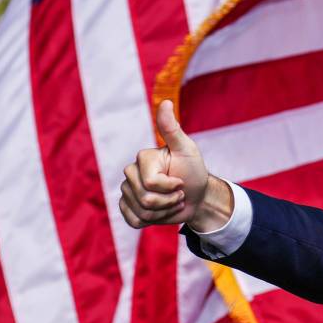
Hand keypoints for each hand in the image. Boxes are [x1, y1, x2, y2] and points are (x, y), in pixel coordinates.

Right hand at [119, 100, 214, 228]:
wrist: (196, 196)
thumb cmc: (193, 171)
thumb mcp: (187, 150)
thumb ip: (172, 129)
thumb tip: (164, 102)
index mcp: (143, 158)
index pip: (151, 183)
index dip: (172, 188)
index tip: (181, 181)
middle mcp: (130, 173)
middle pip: (145, 199)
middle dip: (169, 202)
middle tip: (179, 193)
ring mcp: (127, 191)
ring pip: (142, 212)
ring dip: (165, 212)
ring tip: (172, 202)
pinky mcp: (128, 208)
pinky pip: (133, 221)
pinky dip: (153, 221)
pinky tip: (161, 211)